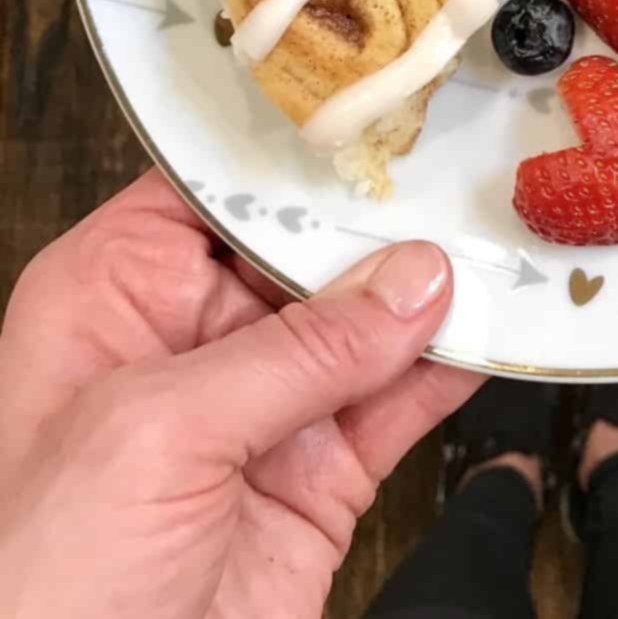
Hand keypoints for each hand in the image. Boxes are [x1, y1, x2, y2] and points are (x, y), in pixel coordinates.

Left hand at [0, 169, 481, 617]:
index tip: (388, 116)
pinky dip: (453, 369)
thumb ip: (292, 353)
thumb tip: (409, 283)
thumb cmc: (35, 586)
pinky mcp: (320, 475)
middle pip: (311, 246)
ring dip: (436, 291)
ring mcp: (263, 409)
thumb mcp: (154, 435)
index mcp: (119, 291)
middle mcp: (193, 336)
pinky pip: (401, 402)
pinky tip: (495, 330)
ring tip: (501, 244)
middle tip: (468, 183)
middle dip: (389, 220)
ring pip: (369, 322)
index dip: (303, 156)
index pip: (224, 187)